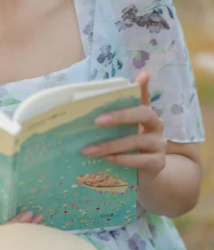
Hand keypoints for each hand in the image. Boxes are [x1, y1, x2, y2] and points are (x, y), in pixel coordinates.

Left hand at [80, 71, 166, 197]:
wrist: (141, 174)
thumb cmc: (127, 148)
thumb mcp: (118, 132)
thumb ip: (110, 118)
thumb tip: (93, 105)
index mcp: (146, 114)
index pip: (145, 97)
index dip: (144, 87)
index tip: (143, 76)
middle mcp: (156, 126)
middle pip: (144, 114)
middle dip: (121, 116)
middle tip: (97, 121)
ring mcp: (159, 144)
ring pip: (138, 140)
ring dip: (111, 145)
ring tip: (90, 149)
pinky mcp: (158, 163)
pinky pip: (141, 160)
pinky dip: (123, 159)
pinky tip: (108, 159)